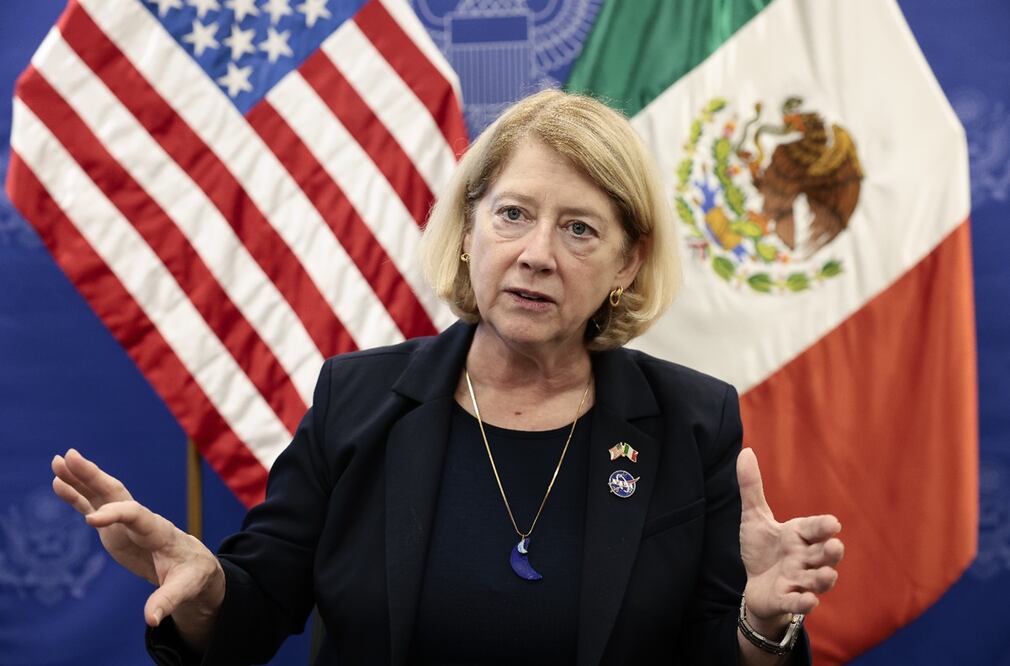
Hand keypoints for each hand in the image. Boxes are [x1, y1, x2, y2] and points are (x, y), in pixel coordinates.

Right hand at [51, 449, 223, 633]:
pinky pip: (93, 507)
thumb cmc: (193, 574)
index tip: (91, 520)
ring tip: (57, 460)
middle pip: (118, 493)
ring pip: (103, 495)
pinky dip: (76, 494)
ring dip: (81, 478)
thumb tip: (152, 619)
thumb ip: (168, 600)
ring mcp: (127, 522)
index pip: (137, 516)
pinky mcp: (115, 528)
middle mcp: (142, 520)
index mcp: (159, 531)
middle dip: (95, 476)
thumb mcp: (186, 588)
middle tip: (71, 457)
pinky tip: (57, 482)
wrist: (194, 565)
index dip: (116, 515)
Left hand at [736, 448, 842, 630]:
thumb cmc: (763, 550)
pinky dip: (804, 603)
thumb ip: (751, 487)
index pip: (815, 528)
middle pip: (824, 555)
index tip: (832, 524)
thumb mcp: (754, 518)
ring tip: (827, 575)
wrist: (757, 587)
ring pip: (817, 580)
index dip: (823, 526)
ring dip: (822, 578)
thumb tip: (745, 451)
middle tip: (835, 546)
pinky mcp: (788, 600)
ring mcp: (799, 581)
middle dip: (830, 552)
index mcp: (798, 536)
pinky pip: (799, 603)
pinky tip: (807, 600)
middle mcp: (804, 558)